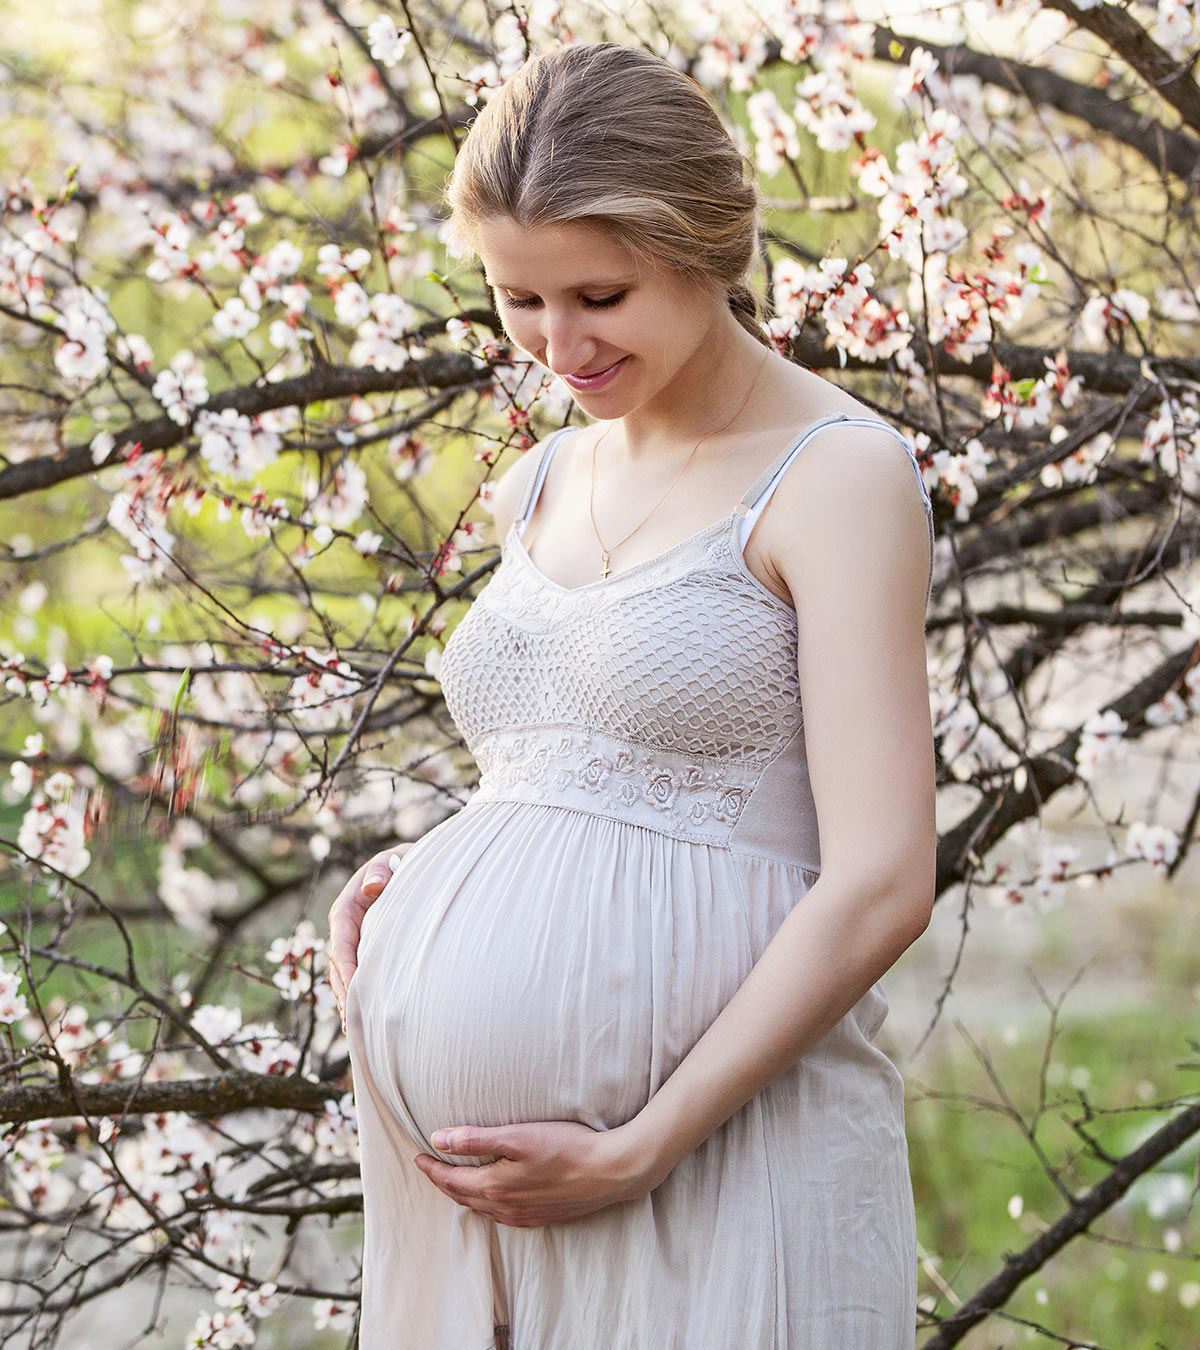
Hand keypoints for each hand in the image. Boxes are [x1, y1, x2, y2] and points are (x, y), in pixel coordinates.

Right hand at [327, 843, 412, 1029]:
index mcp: (346, 910)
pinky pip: (359, 975)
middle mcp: (344, 929)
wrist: (411, 865)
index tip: (354, 994)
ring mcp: (354, 942)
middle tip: (356, 1023)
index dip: (346, 971)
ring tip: (359, 1029)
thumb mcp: (392, 861)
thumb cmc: (402, 863)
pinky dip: (361, 996)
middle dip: (346, 995)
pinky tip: (369, 1019)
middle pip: (339, 968)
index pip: (341, 946)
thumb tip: (372, 888)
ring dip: (351, 1001)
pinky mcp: (365, 950)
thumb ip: (382, 871)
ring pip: (346, 976)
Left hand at [412, 1119, 667, 1227]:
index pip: (451, 1181)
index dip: (432, 1169)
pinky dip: (487, 1206)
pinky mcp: (542, 1217)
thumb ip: (476, 1139)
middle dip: (443, 1183)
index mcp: (495, 1187)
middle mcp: (505, 1207)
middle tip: (430, 1168)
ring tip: (455, 1182)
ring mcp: (525, 1216)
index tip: (418, 1156)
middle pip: (463, 1197)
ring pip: (483, 1209)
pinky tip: (493, 1199)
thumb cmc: (566, 1147)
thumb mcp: (518, 1136)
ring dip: (464, 1196)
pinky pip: (503, 1216)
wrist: (610, 1172)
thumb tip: (438, 1139)